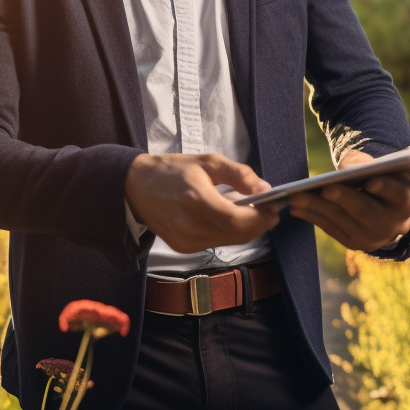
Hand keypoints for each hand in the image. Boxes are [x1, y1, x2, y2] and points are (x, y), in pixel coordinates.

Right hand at [125, 152, 279, 253]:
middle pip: (238, 235)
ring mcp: (185, 241)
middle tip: (268, 210)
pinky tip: (226, 217)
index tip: (274, 207)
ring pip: (228, 242)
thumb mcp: (207, 162)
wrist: (134, 185)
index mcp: (196, 200)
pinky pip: (215, 243)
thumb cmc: (171, 170)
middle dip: (258, 224)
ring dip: (244, 229)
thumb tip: (265, 190)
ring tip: (248, 211)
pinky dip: (227, 232)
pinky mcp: (182, 248)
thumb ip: (239, 175)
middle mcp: (190, 226)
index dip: (261, 218)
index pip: (239, 221)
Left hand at [288, 149, 409, 250]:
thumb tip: (346, 169)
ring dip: (317, 207)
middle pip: (365, 211)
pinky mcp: (353, 243)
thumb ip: (367, 163)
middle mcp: (393, 225)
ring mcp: (372, 238)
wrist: (383, 207)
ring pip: (342, 221)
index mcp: (405, 202)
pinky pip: (330, 228)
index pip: (398, 195)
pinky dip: (312, 216)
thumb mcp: (381, 167)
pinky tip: (296, 207)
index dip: (386, 188)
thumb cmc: (380, 178)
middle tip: (325, 189)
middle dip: (343, 199)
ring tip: (296, 196)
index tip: (371, 181)